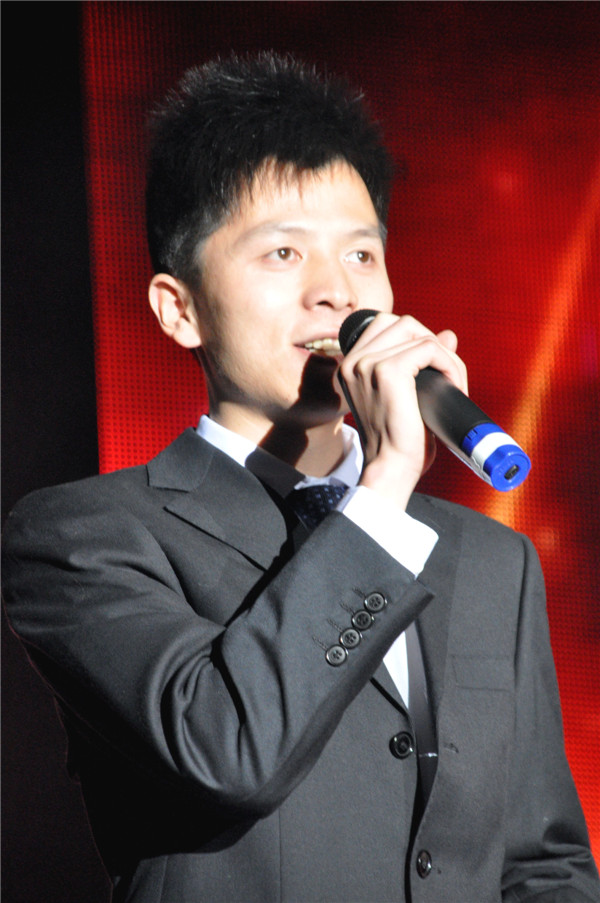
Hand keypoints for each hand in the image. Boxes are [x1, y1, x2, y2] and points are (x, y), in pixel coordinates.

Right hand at [338, 313, 467, 510]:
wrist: (390, 468)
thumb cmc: (398, 442)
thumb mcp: (408, 396)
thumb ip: (421, 362)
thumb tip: (448, 335)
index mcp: (350, 366)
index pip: (386, 325)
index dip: (417, 339)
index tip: (433, 370)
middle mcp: (353, 362)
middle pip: (403, 323)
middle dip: (433, 344)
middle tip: (447, 377)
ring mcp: (367, 364)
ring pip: (419, 334)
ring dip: (445, 356)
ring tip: (453, 384)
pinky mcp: (388, 371)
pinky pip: (429, 348)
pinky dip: (449, 365)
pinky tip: (452, 386)